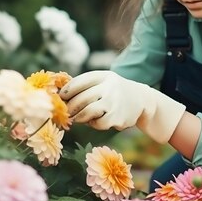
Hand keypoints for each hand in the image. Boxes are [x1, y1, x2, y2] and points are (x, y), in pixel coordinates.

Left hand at [60, 71, 185, 143]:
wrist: (142, 100)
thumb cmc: (114, 92)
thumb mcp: (104, 82)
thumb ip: (86, 86)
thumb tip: (59, 96)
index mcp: (103, 76)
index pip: (79, 82)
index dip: (66, 91)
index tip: (60, 97)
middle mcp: (109, 87)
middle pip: (80, 99)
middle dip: (70, 108)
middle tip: (65, 112)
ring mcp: (113, 102)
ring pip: (87, 112)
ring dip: (78, 117)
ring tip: (76, 118)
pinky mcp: (117, 117)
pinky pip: (98, 123)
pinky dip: (93, 124)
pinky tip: (95, 121)